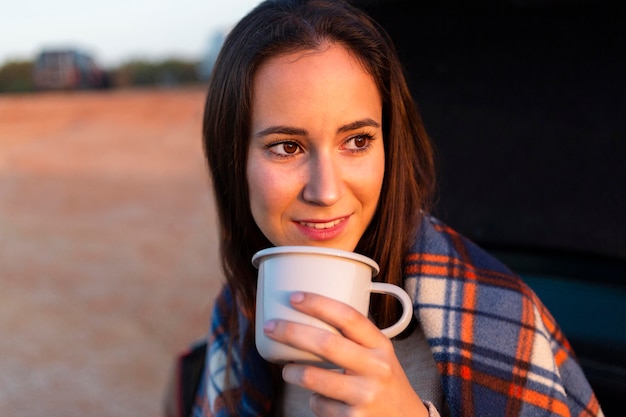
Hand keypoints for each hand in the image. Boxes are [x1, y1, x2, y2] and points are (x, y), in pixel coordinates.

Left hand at [263, 292, 428, 416]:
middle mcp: (376, 368)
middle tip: (271, 327)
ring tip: (287, 370)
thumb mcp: (380, 355)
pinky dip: (315, 400)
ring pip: (312, 377)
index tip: (294, 297)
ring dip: (291, 372)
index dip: (319, 304)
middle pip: (326, 343)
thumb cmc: (385, 382)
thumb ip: (355, 339)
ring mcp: (365, 395)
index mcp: (381, 345)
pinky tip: (325, 400)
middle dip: (292, 332)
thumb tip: (308, 319)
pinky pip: (318, 403)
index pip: (349, 317)